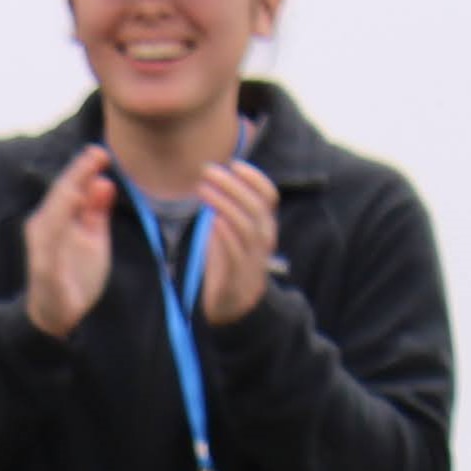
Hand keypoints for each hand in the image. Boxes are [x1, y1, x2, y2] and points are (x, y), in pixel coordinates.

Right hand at [23, 145, 117, 339]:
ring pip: (54, 213)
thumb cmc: (73, 274)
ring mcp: (42, 248)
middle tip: (98, 153)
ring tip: (86, 171)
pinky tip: (75, 202)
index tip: (102, 152)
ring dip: (70, 191)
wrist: (56, 314)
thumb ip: (97, 212)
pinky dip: (62, 221)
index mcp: (57, 219)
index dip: (84, 169)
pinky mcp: (44, 268)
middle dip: (78, 173)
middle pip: (61, 195)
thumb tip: (104, 182)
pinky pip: (51, 242)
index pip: (70, 188)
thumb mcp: (93, 238)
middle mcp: (43, 228)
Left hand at [197, 161, 280, 324]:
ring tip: (202, 189)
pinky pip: (234, 252)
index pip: (267, 195)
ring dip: (223, 203)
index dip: (253, 177)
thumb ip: (229, 211)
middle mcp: (263, 239)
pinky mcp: (236, 276)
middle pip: (253, 205)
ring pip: (244, 225)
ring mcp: (252, 257)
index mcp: (265, 226)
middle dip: (231, 184)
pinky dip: (225, 234)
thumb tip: (217, 181)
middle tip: (208, 171)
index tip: (234, 163)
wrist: (235, 307)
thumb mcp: (232, 234)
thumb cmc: (230, 265)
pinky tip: (213, 220)